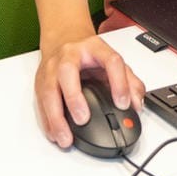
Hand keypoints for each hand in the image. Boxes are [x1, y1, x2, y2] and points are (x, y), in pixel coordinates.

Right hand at [34, 34, 145, 148]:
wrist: (64, 38)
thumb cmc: (89, 53)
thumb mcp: (112, 61)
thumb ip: (130, 81)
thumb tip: (136, 104)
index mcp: (95, 48)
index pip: (110, 61)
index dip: (118, 83)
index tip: (122, 104)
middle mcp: (70, 55)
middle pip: (67, 71)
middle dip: (73, 97)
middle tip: (82, 119)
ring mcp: (52, 67)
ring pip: (49, 90)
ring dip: (56, 117)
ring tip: (65, 137)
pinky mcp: (40, 81)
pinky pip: (40, 102)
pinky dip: (47, 121)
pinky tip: (54, 133)